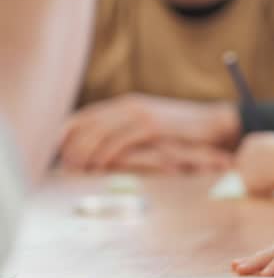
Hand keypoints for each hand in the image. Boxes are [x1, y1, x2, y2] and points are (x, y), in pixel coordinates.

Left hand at [61, 94, 238, 171]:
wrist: (215, 124)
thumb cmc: (185, 131)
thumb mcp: (153, 127)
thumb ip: (131, 132)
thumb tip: (106, 151)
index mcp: (125, 105)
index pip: (82, 117)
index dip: (62, 136)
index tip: (53, 156)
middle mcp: (128, 106)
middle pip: (84, 125)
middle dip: (68, 148)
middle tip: (63, 170)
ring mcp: (140, 115)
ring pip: (97, 133)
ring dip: (82, 154)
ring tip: (76, 172)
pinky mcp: (152, 127)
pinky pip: (119, 142)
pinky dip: (104, 156)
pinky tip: (99, 168)